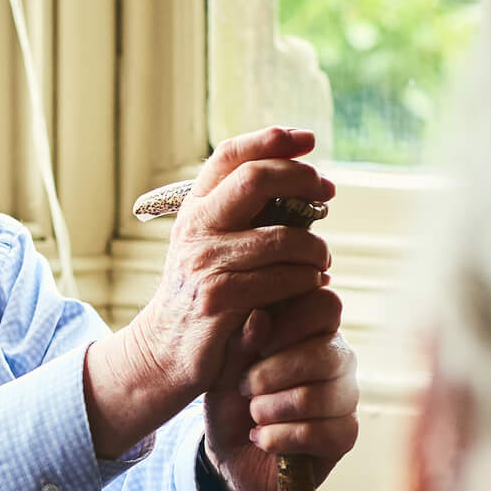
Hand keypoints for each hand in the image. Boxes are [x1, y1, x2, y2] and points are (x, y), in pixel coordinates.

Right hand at [84, 128, 333, 458]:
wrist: (163, 351)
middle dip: (302, 180)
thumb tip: (301, 179)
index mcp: (195, 209)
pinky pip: (281, 279)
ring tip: (322, 259)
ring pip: (282, 237)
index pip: (230, 155)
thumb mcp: (211, 245)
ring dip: (315, 248)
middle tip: (326, 194)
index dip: (272, 139)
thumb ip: (242, 215)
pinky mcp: (219, 299)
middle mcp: (196, 229)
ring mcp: (205, 264)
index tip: (308, 140)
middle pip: (255, 179)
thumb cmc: (202, 294)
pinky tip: (310, 285)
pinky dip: (305, 281)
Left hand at [201, 288, 359, 490]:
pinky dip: (277, 438)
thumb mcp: (223, 366)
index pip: (325, 304)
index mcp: (312, 329)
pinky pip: (318, 433)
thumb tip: (260, 317)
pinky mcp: (346, 435)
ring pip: (315, 397)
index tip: (257, 345)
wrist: (229, 453)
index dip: (290, 321)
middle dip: (270, 375)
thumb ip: (240, 340)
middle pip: (325, 354)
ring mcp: (347, 397)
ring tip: (253, 415)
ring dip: (268, 410)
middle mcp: (338, 358)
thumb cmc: (231, 398)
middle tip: (245, 387)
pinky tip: (263, 438)